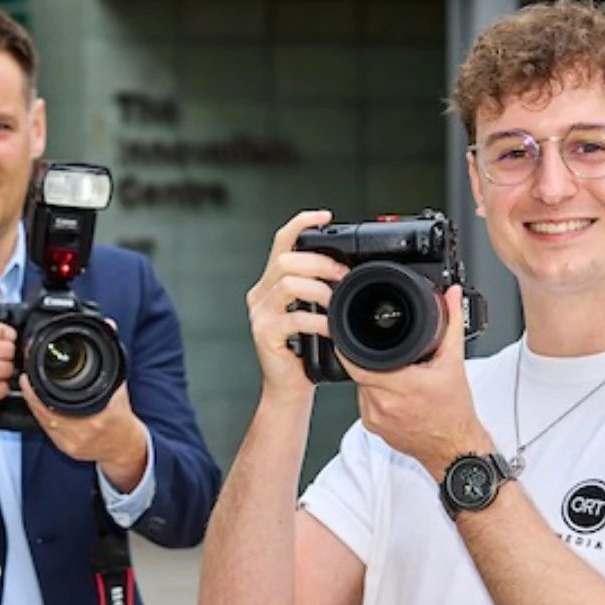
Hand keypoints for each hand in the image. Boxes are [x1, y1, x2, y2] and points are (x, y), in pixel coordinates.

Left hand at [19, 376, 148, 490]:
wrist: (124, 446)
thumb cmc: (121, 420)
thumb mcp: (119, 393)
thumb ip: (110, 371)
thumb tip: (109, 345)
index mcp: (97, 417)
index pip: (59, 404)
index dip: (37, 392)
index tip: (29, 378)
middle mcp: (83, 432)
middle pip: (45, 414)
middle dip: (32, 397)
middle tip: (25, 381)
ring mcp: (72, 443)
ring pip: (43, 422)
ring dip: (34, 407)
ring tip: (29, 391)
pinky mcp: (66, 449)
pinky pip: (47, 431)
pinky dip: (41, 418)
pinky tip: (38, 408)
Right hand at [245, 210, 347, 396]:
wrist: (288, 389)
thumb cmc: (304, 351)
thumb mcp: (311, 313)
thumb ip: (318, 290)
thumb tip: (345, 270)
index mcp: (271, 284)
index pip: (282, 242)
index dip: (301, 224)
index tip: (324, 215)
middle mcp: (261, 294)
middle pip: (286, 259)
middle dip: (320, 262)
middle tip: (343, 276)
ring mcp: (260, 314)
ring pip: (289, 283)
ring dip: (319, 289)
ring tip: (336, 302)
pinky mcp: (265, 334)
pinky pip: (294, 317)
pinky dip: (318, 320)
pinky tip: (329, 327)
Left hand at [345, 285, 489, 476]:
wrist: (454, 448)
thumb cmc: (455, 413)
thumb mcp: (454, 364)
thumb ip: (451, 325)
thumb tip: (451, 297)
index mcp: (403, 385)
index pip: (359, 363)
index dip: (351, 347)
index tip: (350, 335)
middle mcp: (384, 404)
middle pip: (360, 371)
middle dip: (369, 360)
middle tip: (387, 356)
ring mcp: (375, 418)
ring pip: (360, 386)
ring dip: (371, 377)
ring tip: (394, 374)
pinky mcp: (372, 427)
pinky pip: (363, 402)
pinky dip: (373, 393)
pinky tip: (392, 391)